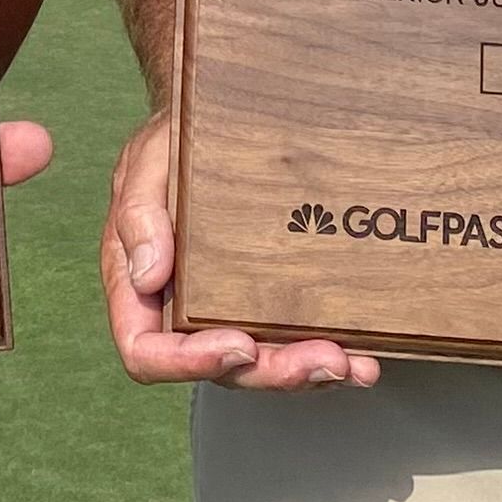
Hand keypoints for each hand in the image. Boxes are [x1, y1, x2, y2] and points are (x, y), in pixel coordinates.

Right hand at [102, 111, 376, 391]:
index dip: (189, 363)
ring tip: (351, 363)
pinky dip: (331, 354)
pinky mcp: (267, 304)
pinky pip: (293, 342)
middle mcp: (182, 314)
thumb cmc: (169, 150)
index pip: (147, 350)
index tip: (239, 346)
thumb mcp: (145, 166)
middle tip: (322, 359)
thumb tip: (148, 276)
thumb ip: (139, 215)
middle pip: (221, 368)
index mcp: (139, 291)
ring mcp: (227, 313)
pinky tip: (363, 357)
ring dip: (309, 372)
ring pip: (264, 366)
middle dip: (275, 371)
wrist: (211, 128)